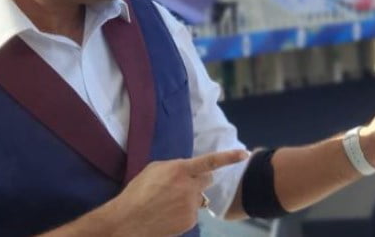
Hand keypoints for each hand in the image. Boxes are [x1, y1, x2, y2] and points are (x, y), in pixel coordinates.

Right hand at [108, 150, 248, 235]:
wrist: (130, 220)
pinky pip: (193, 212)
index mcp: (180, 170)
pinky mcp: (190, 221)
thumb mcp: (154, 169)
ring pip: (200, 198)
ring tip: (169, 202)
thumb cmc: (138, 191)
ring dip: (190, 197)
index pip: (210, 162)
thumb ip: (175, 167)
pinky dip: (185, 212)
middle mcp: (190, 187)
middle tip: (183, 184)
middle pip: (208, 180)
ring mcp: (192, 206)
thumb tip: (187, 170)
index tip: (245, 154)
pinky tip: (169, 213)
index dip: (229, 157)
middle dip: (199, 180)